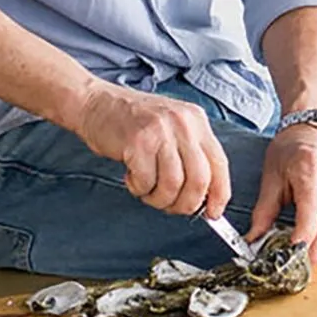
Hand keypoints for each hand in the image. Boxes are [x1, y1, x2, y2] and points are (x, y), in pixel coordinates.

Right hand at [76, 82, 232, 221]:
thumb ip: (190, 155)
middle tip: (171, 206)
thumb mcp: (172, 128)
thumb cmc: (133, 121)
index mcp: (196, 121)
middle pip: (200, 180)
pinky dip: (139, 189)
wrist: (96, 102)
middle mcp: (183, 123)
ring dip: (159, 199)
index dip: (219, 195)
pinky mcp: (138, 142)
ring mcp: (161, 131)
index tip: (213, 214)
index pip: (220, 164)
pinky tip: (132, 177)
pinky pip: (147, 182)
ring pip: (173, 185)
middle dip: (187, 204)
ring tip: (147, 191)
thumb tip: (205, 197)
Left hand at [249, 126, 316, 262]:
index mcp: (309, 168)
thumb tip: (252, 240)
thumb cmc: (290, 149)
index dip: (304, 232)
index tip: (293, 251)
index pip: (311, 206)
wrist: (313, 128)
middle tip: (303, 266)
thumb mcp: (271, 176)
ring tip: (309, 259)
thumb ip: (264, 210)